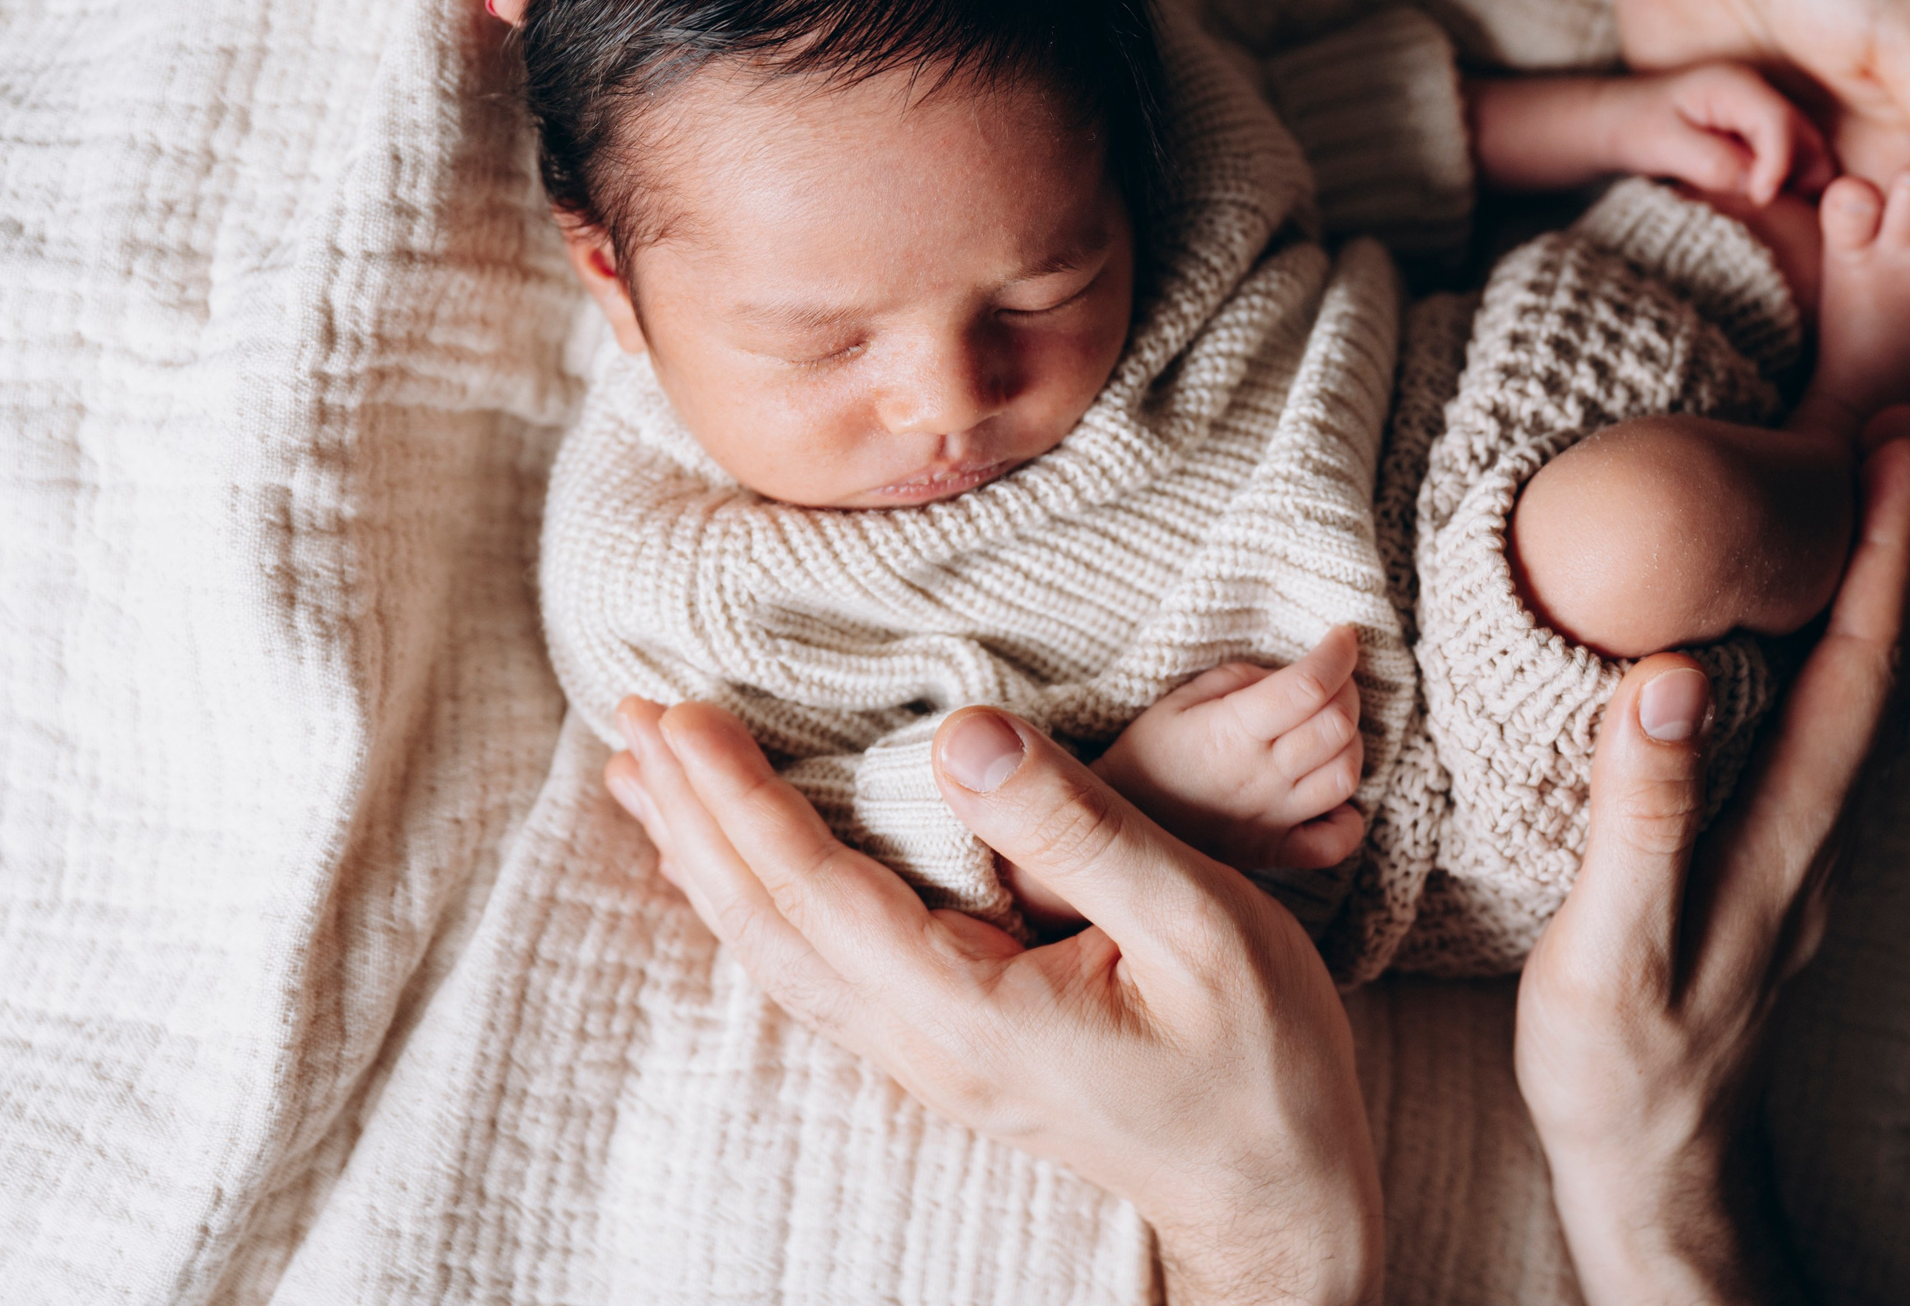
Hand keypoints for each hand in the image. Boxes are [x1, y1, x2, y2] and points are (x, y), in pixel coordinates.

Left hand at [605, 695, 1382, 1305]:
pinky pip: (816, 969)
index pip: (819, 893)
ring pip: (779, 954)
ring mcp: (929, 1059)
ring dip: (705, 858)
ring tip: (645, 778)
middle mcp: (925, 1044)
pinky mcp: (948, 1052)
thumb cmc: (1261, 1061)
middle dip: (691, 817)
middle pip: (768, 927)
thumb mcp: (1199, 923)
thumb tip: (960, 732)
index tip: (683, 714)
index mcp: (974, 1012)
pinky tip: (736, 867)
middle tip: (631, 715)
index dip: (740, 800)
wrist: (1278, 1195)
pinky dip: (756, 901)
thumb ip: (1074, 827)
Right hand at [1090, 624, 1367, 873]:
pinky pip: (1337, 842)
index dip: (1337, 654)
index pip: (1309, 685)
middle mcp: (1260, 776)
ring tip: (1331, 729)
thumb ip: (1241, 679)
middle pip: (1338, 726)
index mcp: (1232, 730)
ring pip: (1345, 777)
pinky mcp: (1275, 853)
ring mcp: (1271, 820)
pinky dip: (1348, 816)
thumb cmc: (1149, 754)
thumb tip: (1292, 676)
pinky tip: (1331, 794)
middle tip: (1334, 680)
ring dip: (1352, 744)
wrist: (1118, 829)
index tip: (1344, 636)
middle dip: (1349, 691)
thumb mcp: (1181, 699)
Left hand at [1470, 63, 1833, 206]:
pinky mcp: (1762, 134)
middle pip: (1806, 135)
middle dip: (1802, 177)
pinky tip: (1767, 210)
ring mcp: (1764, 113)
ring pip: (1807, 150)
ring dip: (1801, 183)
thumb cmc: (1635, 127)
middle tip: (1781, 216)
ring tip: (1777, 216)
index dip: (1778, 165)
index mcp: (1735, 85)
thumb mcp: (1663, 145)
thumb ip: (1710, 162)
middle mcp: (1759, 93)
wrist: (1619, 121)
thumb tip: (1753, 184)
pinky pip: (1792, 159)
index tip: (1760, 200)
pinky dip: (1790, 185)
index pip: (1778, 123)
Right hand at [1514, 406, 1909, 1303]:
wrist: (1659, 1170)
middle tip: (1890, 431)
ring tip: (1863, 505)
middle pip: (1892, 667)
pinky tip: (1809, 637)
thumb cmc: (1622, 1065)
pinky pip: (1839, 733)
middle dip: (1901, 543)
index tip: (1891, 443)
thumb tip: (1667, 663)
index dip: (1883, 548)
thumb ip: (1642, 809)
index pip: (1861, 666)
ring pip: (1875, 700)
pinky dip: (1847, 653)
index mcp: (1788, 835)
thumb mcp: (1610, 944)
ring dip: (1881, 593)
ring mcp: (1811, 854)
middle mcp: (1824, 835)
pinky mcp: (1782, 867)